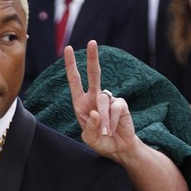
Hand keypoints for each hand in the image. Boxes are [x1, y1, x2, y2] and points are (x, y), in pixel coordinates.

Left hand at [63, 40, 136, 157]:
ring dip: (103, 119)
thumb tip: (94, 113)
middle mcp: (94, 98)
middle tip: (92, 42)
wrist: (118, 148)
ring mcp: (109, 99)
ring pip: (103, 101)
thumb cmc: (101, 142)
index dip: (71, 66)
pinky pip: (115, 108)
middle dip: (93, 58)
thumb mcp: (89, 139)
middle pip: (94, 74)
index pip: (75, 81)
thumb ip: (89, 128)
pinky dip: (112, 120)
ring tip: (105, 132)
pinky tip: (112, 129)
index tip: (69, 49)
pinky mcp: (121, 104)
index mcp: (82, 104)